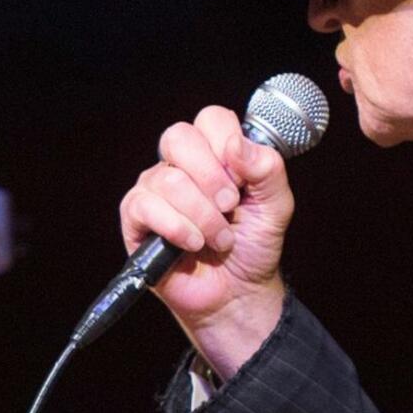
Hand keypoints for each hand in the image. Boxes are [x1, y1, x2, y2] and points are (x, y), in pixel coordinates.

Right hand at [117, 105, 293, 376]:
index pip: (211, 119)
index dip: (226, 143)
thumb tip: (236, 144)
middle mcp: (180, 165)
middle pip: (179, 138)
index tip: (243, 177)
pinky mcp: (136, 219)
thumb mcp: (276, 206)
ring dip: (203, 216)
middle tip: (231, 206)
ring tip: (220, 239)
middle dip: (212, 177)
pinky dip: (178, 229)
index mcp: (214, 153)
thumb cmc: (253, 246)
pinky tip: (194, 244)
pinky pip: (147, 207)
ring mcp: (154, 190)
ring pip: (169, 180)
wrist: (238, 293)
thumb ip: (267, 169)